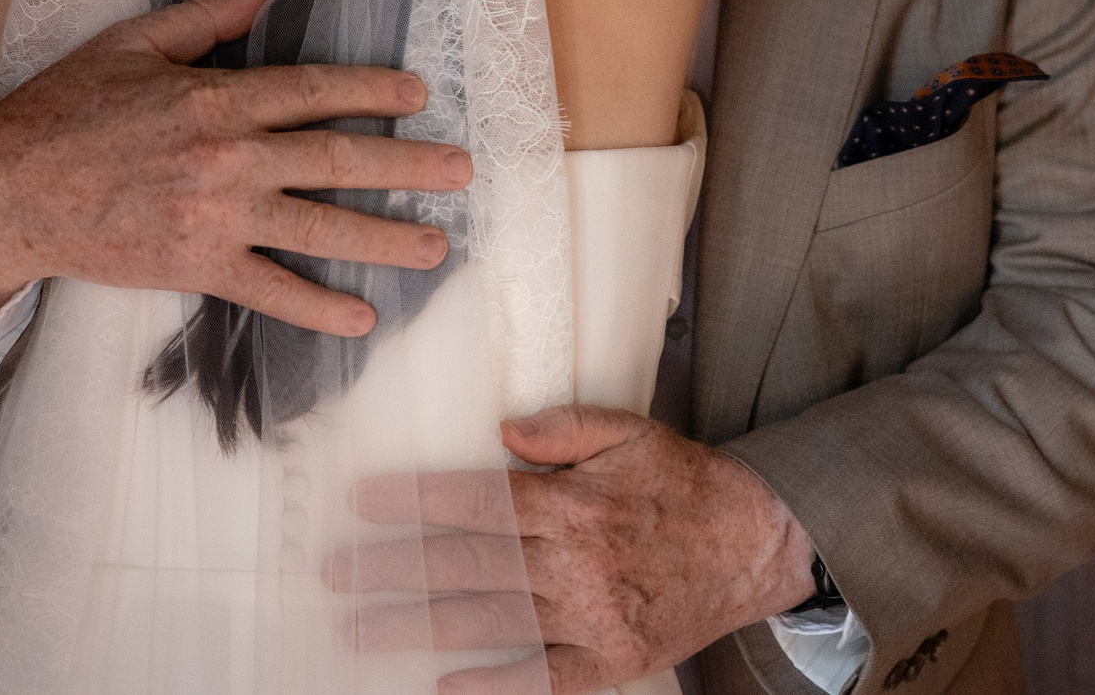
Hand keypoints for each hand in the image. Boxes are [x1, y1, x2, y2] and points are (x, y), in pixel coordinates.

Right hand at [0, 0, 466, 334]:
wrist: (7, 188)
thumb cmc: (65, 108)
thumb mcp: (133, 42)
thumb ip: (206, 17)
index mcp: (216, 95)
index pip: (313, 90)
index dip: (371, 90)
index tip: (417, 95)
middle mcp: (228, 156)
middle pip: (336, 160)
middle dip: (407, 166)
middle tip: (461, 171)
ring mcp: (215, 215)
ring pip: (318, 227)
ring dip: (383, 238)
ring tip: (435, 245)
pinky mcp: (194, 265)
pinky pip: (269, 290)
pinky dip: (317, 307)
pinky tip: (359, 316)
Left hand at [333, 404, 817, 693]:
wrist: (758, 543)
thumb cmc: (685, 484)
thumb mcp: (630, 430)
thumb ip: (563, 427)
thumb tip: (500, 430)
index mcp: (574, 503)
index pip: (476, 501)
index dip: (413, 501)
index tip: (361, 503)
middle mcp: (575, 563)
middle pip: (466, 565)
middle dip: (394, 569)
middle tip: (336, 573)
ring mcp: (591, 619)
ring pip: (489, 623)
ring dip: (417, 626)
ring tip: (360, 630)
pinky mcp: (610, 661)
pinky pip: (541, 680)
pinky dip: (492, 686)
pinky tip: (443, 685)